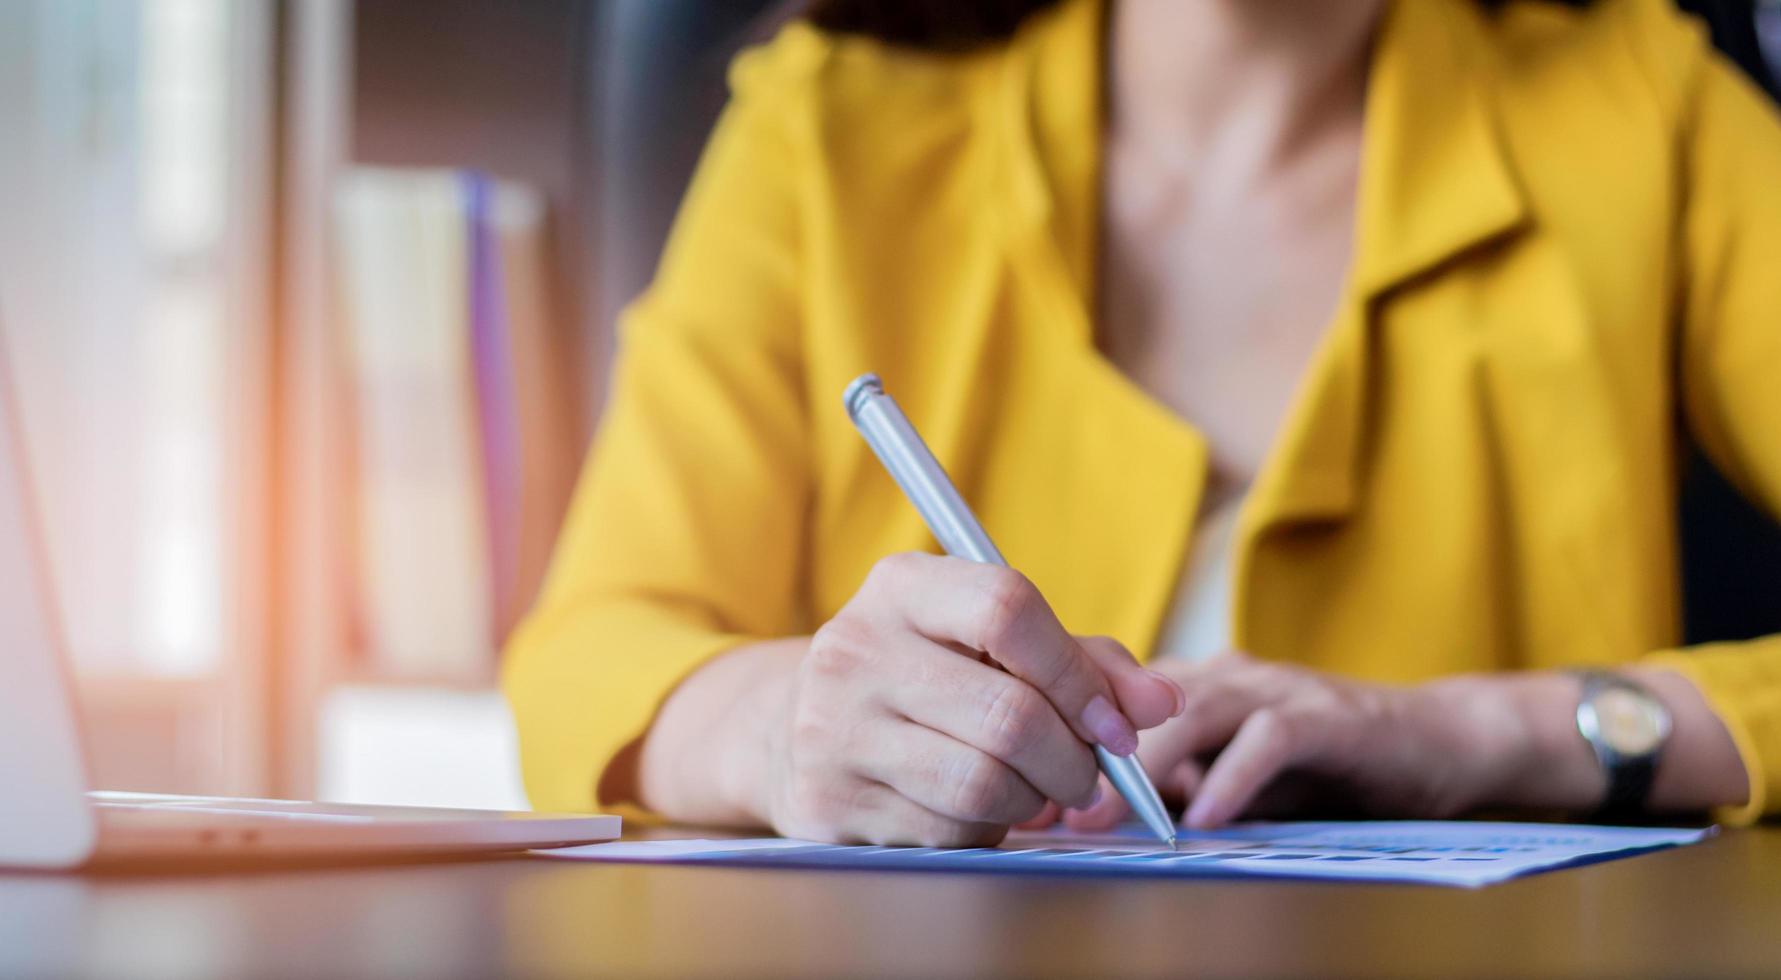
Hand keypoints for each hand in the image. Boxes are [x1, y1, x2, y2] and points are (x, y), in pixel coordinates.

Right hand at [763, 553, 1182, 845]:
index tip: (1113, 722)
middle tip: (1087, 774)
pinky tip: (974, 808)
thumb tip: (1162, 703)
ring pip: (983, 783)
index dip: (1078, 675)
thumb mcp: (987, 642)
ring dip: (1034, 800)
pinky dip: (985, 829)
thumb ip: (1082, 660)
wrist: (793, 728)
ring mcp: (833, 729)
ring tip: (1033, 791)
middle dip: (1074, 759)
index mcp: (899, 588)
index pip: (1007, 609)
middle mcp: (854, 649)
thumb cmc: (922, 676)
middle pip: (1008, 713)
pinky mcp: (827, 801)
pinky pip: (946, 831)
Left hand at [1048, 652, 1532, 831]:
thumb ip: (1174, 784)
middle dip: (1090, 752)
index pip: (1112, 697)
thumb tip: (1095, 812)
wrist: (1433, 743)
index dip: (1066, 735)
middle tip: (1052, 806)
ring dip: (1146, 764)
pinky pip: (1267, 739)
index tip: (1028, 791)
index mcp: (1194, 685)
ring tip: (1110, 811)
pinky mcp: (1325, 714)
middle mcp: (1227, 674)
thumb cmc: (1324, 766)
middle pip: (1139, 699)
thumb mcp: (1233, 778)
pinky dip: (1232, 777)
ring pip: (1192, 710)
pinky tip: (1205, 816)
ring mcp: (1276, 688)